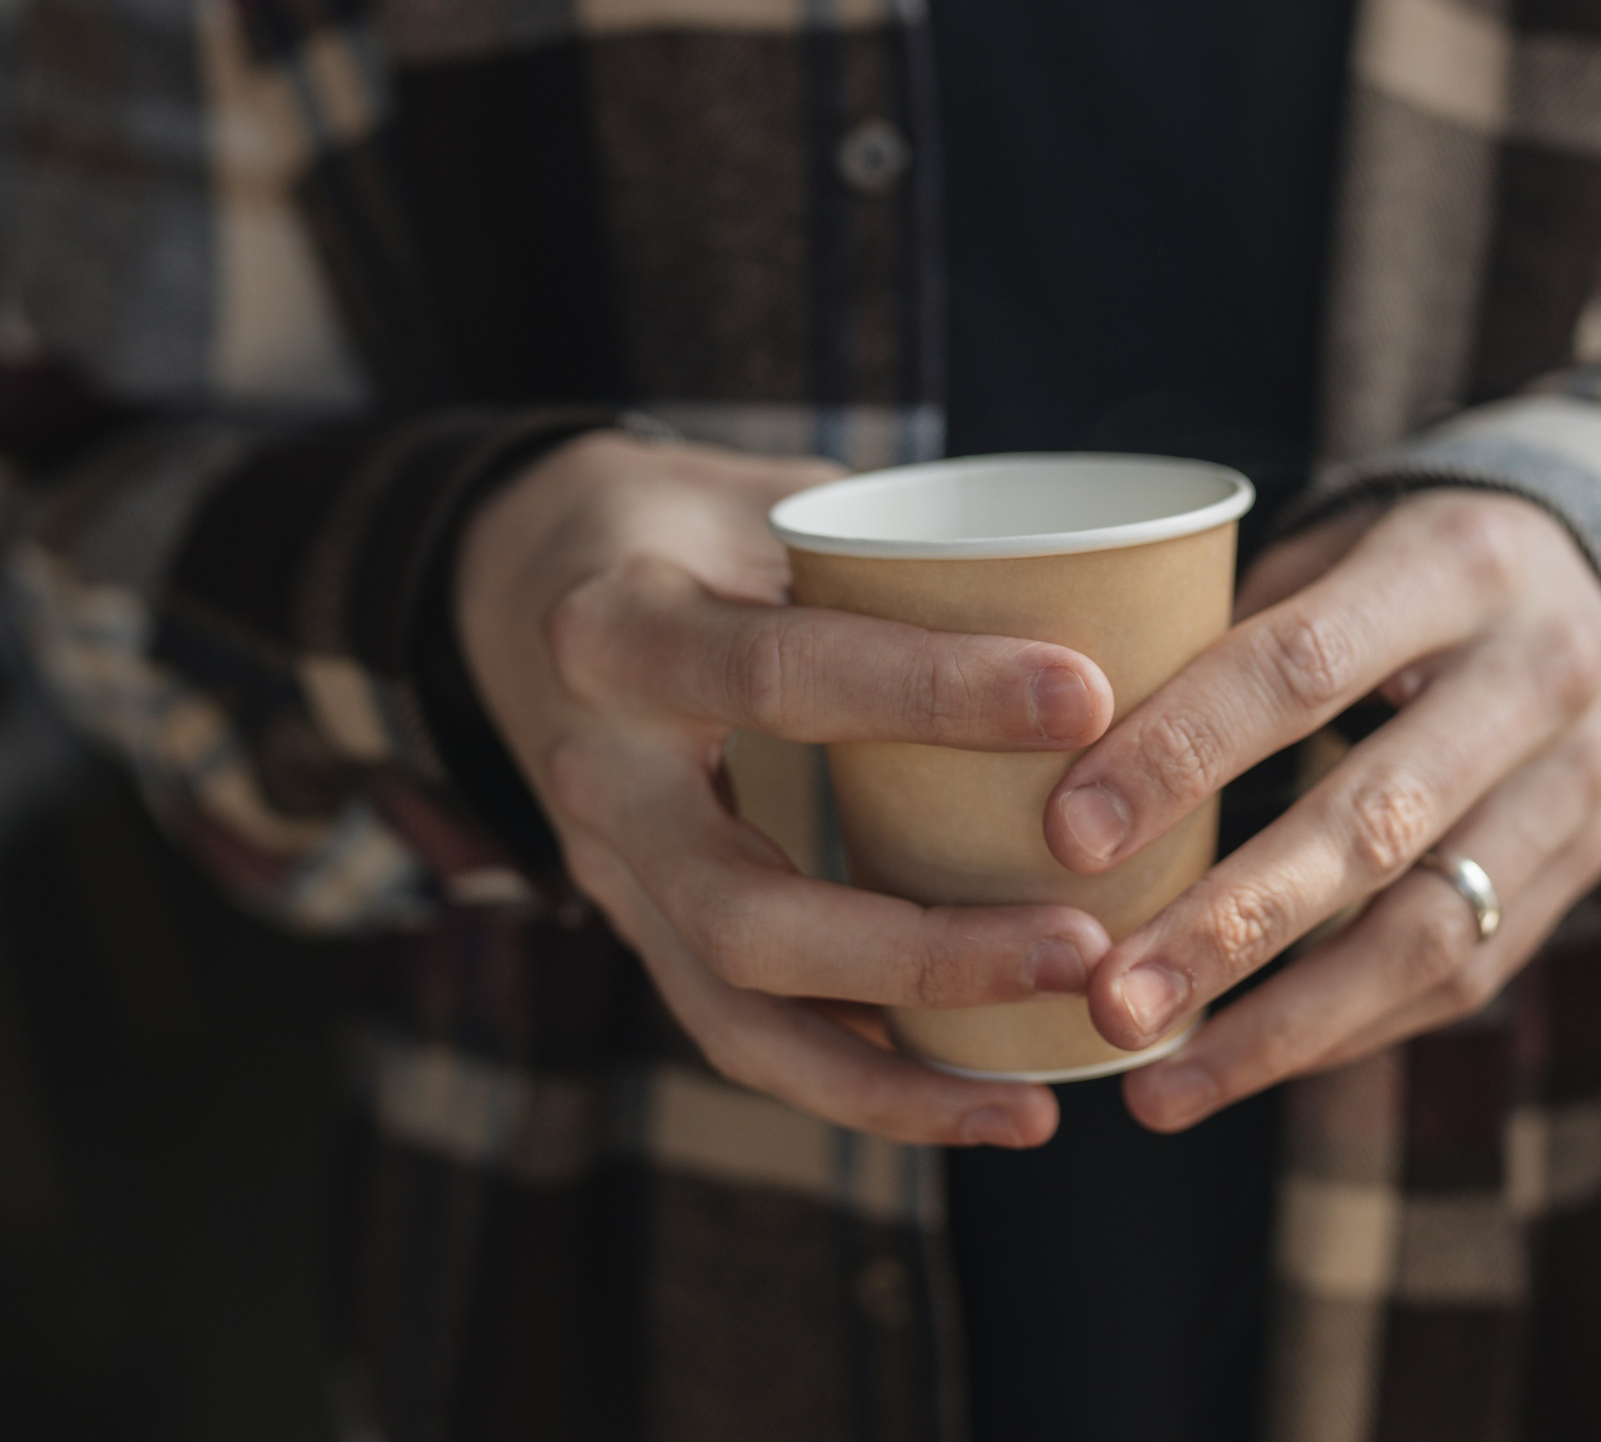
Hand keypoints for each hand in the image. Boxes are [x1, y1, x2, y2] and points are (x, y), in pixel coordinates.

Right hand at [456, 432, 1118, 1148]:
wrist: (508, 579)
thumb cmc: (677, 525)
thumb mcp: (754, 494)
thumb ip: (888, 549)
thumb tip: (1092, 582)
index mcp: (622, 634)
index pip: (781, 676)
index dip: (937, 691)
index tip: (1089, 696)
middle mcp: (598, 775)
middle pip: (748, 909)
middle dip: (923, 951)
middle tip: (1082, 948)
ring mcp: (609, 872)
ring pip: (735, 1014)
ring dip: (894, 1072)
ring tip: (1033, 1105)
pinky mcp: (639, 929)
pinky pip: (742, 1034)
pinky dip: (859, 1082)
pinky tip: (977, 1103)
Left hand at [1042, 492, 1600, 1130]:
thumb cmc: (1409, 560)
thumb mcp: (1338, 539)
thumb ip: (1225, 624)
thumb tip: (1059, 733)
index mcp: (1457, 565)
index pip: (1305, 665)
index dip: (1185, 752)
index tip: (1070, 834)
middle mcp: (1536, 678)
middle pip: (1373, 821)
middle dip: (1229, 924)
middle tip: (1110, 997)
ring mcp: (1577, 786)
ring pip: (1427, 930)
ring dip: (1280, 1019)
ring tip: (1155, 1080)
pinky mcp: (1581, 870)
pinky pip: (1458, 977)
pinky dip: (1339, 1031)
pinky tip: (1236, 1065)